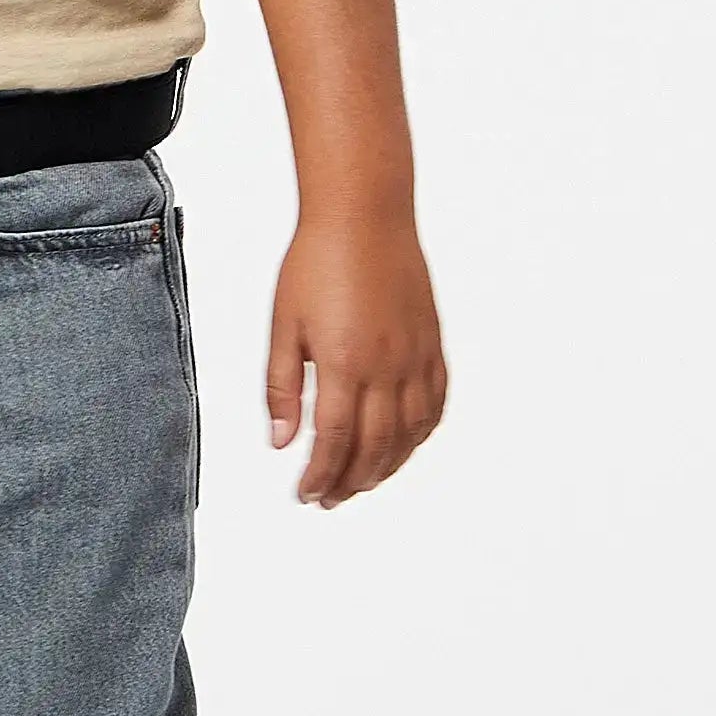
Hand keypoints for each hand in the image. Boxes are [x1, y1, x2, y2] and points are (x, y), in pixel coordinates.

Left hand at [267, 213, 445, 507]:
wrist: (364, 216)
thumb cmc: (318, 261)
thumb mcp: (284, 324)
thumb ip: (282, 387)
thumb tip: (281, 442)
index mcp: (344, 363)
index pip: (335, 441)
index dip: (320, 475)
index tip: (306, 494)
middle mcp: (387, 368)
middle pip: (374, 448)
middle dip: (350, 482)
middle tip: (329, 498)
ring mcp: (415, 358)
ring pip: (409, 435)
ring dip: (386, 467)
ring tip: (361, 482)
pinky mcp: (432, 346)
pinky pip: (435, 406)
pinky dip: (420, 435)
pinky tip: (404, 445)